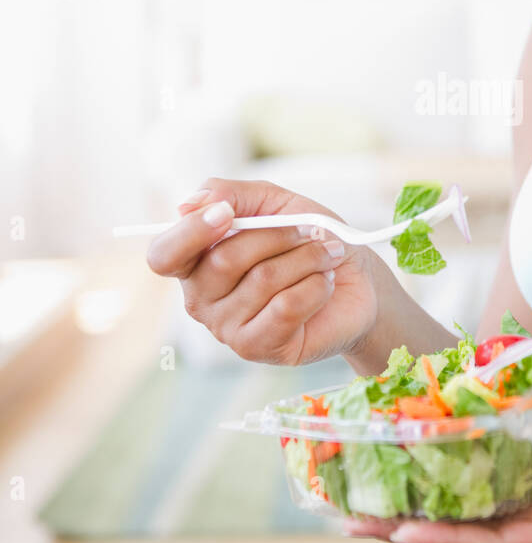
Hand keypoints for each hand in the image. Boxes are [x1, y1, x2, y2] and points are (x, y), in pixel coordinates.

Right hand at [146, 176, 380, 364]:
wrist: (356, 281)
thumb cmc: (309, 240)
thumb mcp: (272, 202)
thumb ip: (230, 193)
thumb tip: (190, 204)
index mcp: (195, 260)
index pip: (164, 255)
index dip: (190, 233)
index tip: (226, 214)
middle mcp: (201, 298)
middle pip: (224, 260)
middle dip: (278, 236)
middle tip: (310, 230)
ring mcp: (226, 328)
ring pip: (263, 280)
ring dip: (306, 258)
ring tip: (326, 255)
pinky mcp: (259, 348)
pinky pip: (286, 307)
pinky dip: (315, 286)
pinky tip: (324, 284)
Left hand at [344, 446, 531, 542]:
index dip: (446, 536)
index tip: (398, 527)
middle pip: (460, 536)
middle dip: (404, 528)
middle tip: (346, 515)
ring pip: (463, 516)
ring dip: (411, 507)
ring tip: (357, 495)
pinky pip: (479, 493)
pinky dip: (441, 480)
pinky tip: (414, 462)